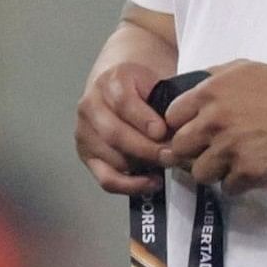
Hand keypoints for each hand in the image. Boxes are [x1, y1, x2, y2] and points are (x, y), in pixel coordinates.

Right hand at [76, 56, 170, 194]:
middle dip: (147, 149)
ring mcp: (85, 131)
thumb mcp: (156, 81)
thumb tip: (181, 131)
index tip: (163, 131)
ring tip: (165, 164)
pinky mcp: (86, 154)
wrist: (119, 83)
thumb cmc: (142, 85)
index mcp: (110, 81)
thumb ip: (165, 101)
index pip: (123, 102)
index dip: (144, 120)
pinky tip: (150, 182)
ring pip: (112, 158)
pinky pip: (106, 178)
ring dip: (142, 166)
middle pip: (114, 134)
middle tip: (172, 156)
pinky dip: (130, 185)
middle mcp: (91, 105)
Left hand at [161, 60, 266, 191]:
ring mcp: (230, 149)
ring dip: (212, 171)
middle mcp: (213, 122)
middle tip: (207, 151)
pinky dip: (237, 183)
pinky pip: (228, 188)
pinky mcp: (248, 172)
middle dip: (191, 151)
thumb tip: (188, 91)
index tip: (192, 130)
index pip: (171, 118)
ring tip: (230, 163)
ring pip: (199, 173)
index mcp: (208, 94)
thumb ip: (211, 78)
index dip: (180, 126)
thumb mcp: (242, 68)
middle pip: (179, 149)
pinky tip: (249, 170)